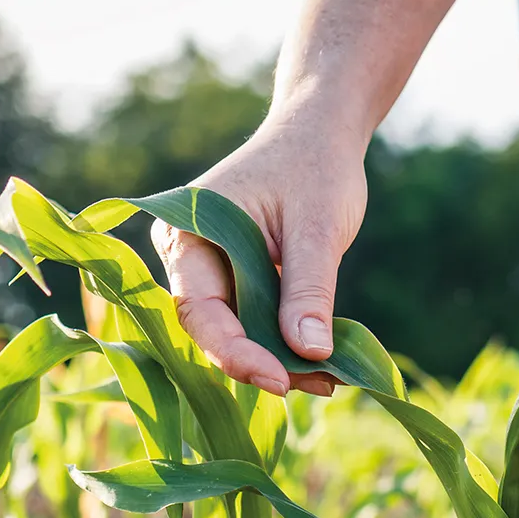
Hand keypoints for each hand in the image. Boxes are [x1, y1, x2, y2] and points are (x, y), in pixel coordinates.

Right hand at [154, 120, 366, 396]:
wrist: (320, 133)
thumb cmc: (315, 166)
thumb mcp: (317, 226)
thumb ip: (309, 289)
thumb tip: (311, 354)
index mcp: (187, 232)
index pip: (198, 309)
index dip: (235, 352)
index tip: (280, 380)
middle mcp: (187, 256)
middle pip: (213, 329)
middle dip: (263, 362)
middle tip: (320, 383)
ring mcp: (210, 270)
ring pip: (236, 332)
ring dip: (279, 359)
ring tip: (331, 379)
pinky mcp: (237, 281)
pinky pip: (254, 321)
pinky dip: (285, 343)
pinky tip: (324, 362)